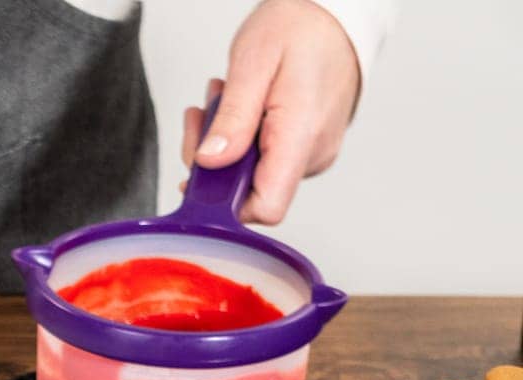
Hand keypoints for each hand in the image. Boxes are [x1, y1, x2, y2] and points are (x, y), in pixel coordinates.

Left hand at [181, 0, 361, 224]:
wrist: (334, 12)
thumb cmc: (301, 28)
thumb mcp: (254, 65)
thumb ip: (232, 118)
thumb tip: (210, 161)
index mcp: (302, 137)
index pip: (265, 207)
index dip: (226, 204)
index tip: (198, 175)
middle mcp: (313, 154)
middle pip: (248, 191)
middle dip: (212, 160)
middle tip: (202, 115)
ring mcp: (312, 152)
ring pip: (251, 173)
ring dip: (224, 141)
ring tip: (219, 99)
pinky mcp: (306, 145)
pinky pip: (264, 156)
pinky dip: (240, 136)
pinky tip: (236, 106)